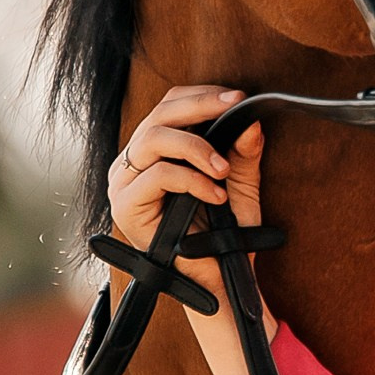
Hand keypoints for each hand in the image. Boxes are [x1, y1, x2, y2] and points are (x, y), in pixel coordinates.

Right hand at [107, 85, 269, 374]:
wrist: (219, 279)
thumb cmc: (225, 233)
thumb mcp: (239, 184)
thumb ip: (242, 153)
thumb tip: (250, 119)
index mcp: (154, 151)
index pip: (169, 106)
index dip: (201, 96)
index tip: (238, 97)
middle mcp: (134, 163)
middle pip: (159, 115)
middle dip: (200, 107)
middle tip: (234, 108)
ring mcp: (125, 183)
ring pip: (154, 139)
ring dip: (196, 147)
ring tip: (223, 169)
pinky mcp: (126, 205)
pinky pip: (158, 175)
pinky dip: (192, 180)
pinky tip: (214, 195)